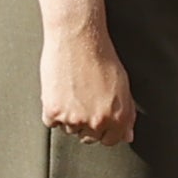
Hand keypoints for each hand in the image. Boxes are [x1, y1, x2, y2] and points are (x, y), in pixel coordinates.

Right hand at [38, 18, 136, 146]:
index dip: (103, 128)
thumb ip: (126, 114)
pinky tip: (59, 91)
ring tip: (72, 90)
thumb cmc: (101, 56)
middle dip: (86, 122)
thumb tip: (126, 134)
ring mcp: (74, 119)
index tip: (97, 118)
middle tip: (83, 99)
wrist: (78, 38)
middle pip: (88, 137)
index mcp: (118, 117)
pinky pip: (50, 122)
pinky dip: (52, 109)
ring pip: (69, 129)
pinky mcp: (54, 112)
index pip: (110, 140)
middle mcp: (97, 122)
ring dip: (68, 115)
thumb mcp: (122, 86)